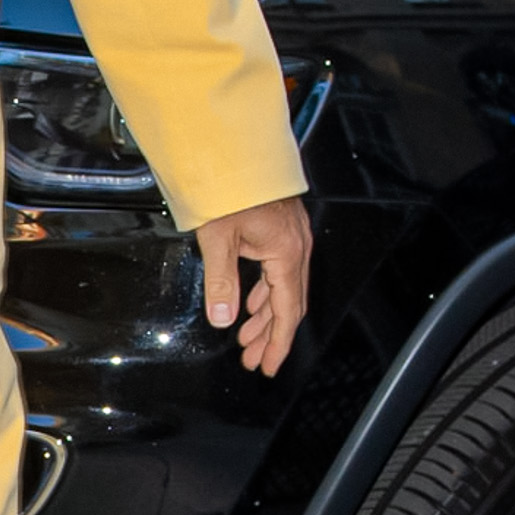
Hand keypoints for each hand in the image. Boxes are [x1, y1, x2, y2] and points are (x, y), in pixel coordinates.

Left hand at [196, 197, 310, 377]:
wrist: (236, 149)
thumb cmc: (229, 186)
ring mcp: (292, 237)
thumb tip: (222, 318)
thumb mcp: (217, 238)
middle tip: (254, 360)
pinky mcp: (282, 229)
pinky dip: (265, 293)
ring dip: (266, 316)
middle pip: (288, 304)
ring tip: (248, 339)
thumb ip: (221, 281)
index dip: (278, 343)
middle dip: (271, 336)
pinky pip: (278, 271)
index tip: (269, 366)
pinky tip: (251, 304)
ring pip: (283, 288)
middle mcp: (296, 247)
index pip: (287, 311)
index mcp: (287, 253)